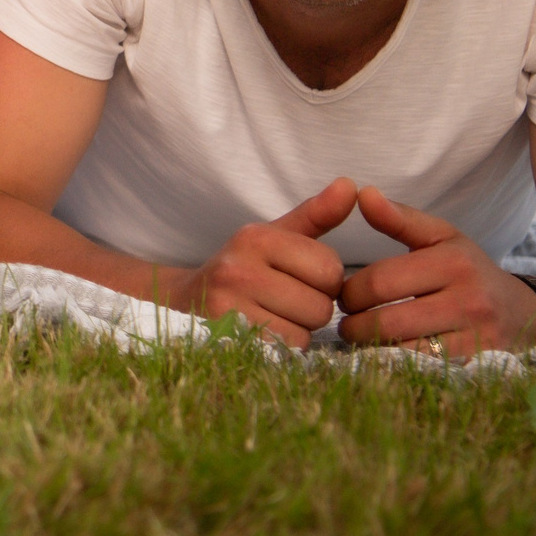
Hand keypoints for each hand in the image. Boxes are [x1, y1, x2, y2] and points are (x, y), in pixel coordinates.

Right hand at [170, 177, 355, 347]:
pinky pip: (286, 351)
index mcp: (256, 237)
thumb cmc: (244, 267)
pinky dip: (284, 348)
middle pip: (321, 305)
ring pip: (306, 332)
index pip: (329, 268)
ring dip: (299, 330)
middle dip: (313, 307)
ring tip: (274, 316)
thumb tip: (350, 185)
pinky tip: (266, 333)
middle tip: (287, 301)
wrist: (186, 300)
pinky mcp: (227, 340)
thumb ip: (316, 214)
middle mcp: (239, 269)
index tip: (302, 278)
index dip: (326, 279)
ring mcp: (229, 307)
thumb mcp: (275, 236)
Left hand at [337, 186, 535, 356]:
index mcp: (453, 262)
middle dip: (355, 325)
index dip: (350, 292)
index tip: (343, 295)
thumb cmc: (470, 270)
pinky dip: (397, 365)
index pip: (380, 281)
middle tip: (347, 322)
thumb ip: (400, 218)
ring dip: (371, 349)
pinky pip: (423, 371)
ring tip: (362, 339)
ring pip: (402, 351)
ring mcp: (476, 338)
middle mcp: (469, 300)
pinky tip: (387, 355)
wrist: (525, 313)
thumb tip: (363, 193)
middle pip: (387, 322)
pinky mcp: (478, 367)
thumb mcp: (442, 237)